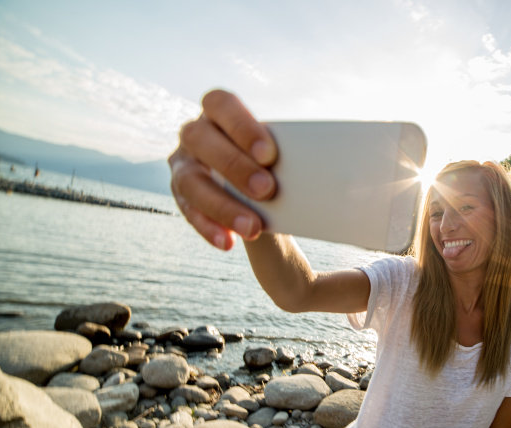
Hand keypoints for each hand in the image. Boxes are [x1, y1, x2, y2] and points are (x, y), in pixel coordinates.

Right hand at [169, 89, 277, 249]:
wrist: (259, 190)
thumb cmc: (271, 160)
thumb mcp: (279, 151)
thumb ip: (290, 152)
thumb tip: (328, 171)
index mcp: (217, 111)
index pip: (220, 104)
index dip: (241, 126)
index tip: (269, 154)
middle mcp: (194, 134)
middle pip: (200, 140)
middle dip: (233, 165)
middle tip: (267, 190)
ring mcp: (183, 164)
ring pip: (191, 181)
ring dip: (222, 205)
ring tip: (252, 227)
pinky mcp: (182, 195)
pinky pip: (189, 212)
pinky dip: (210, 227)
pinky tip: (228, 242)